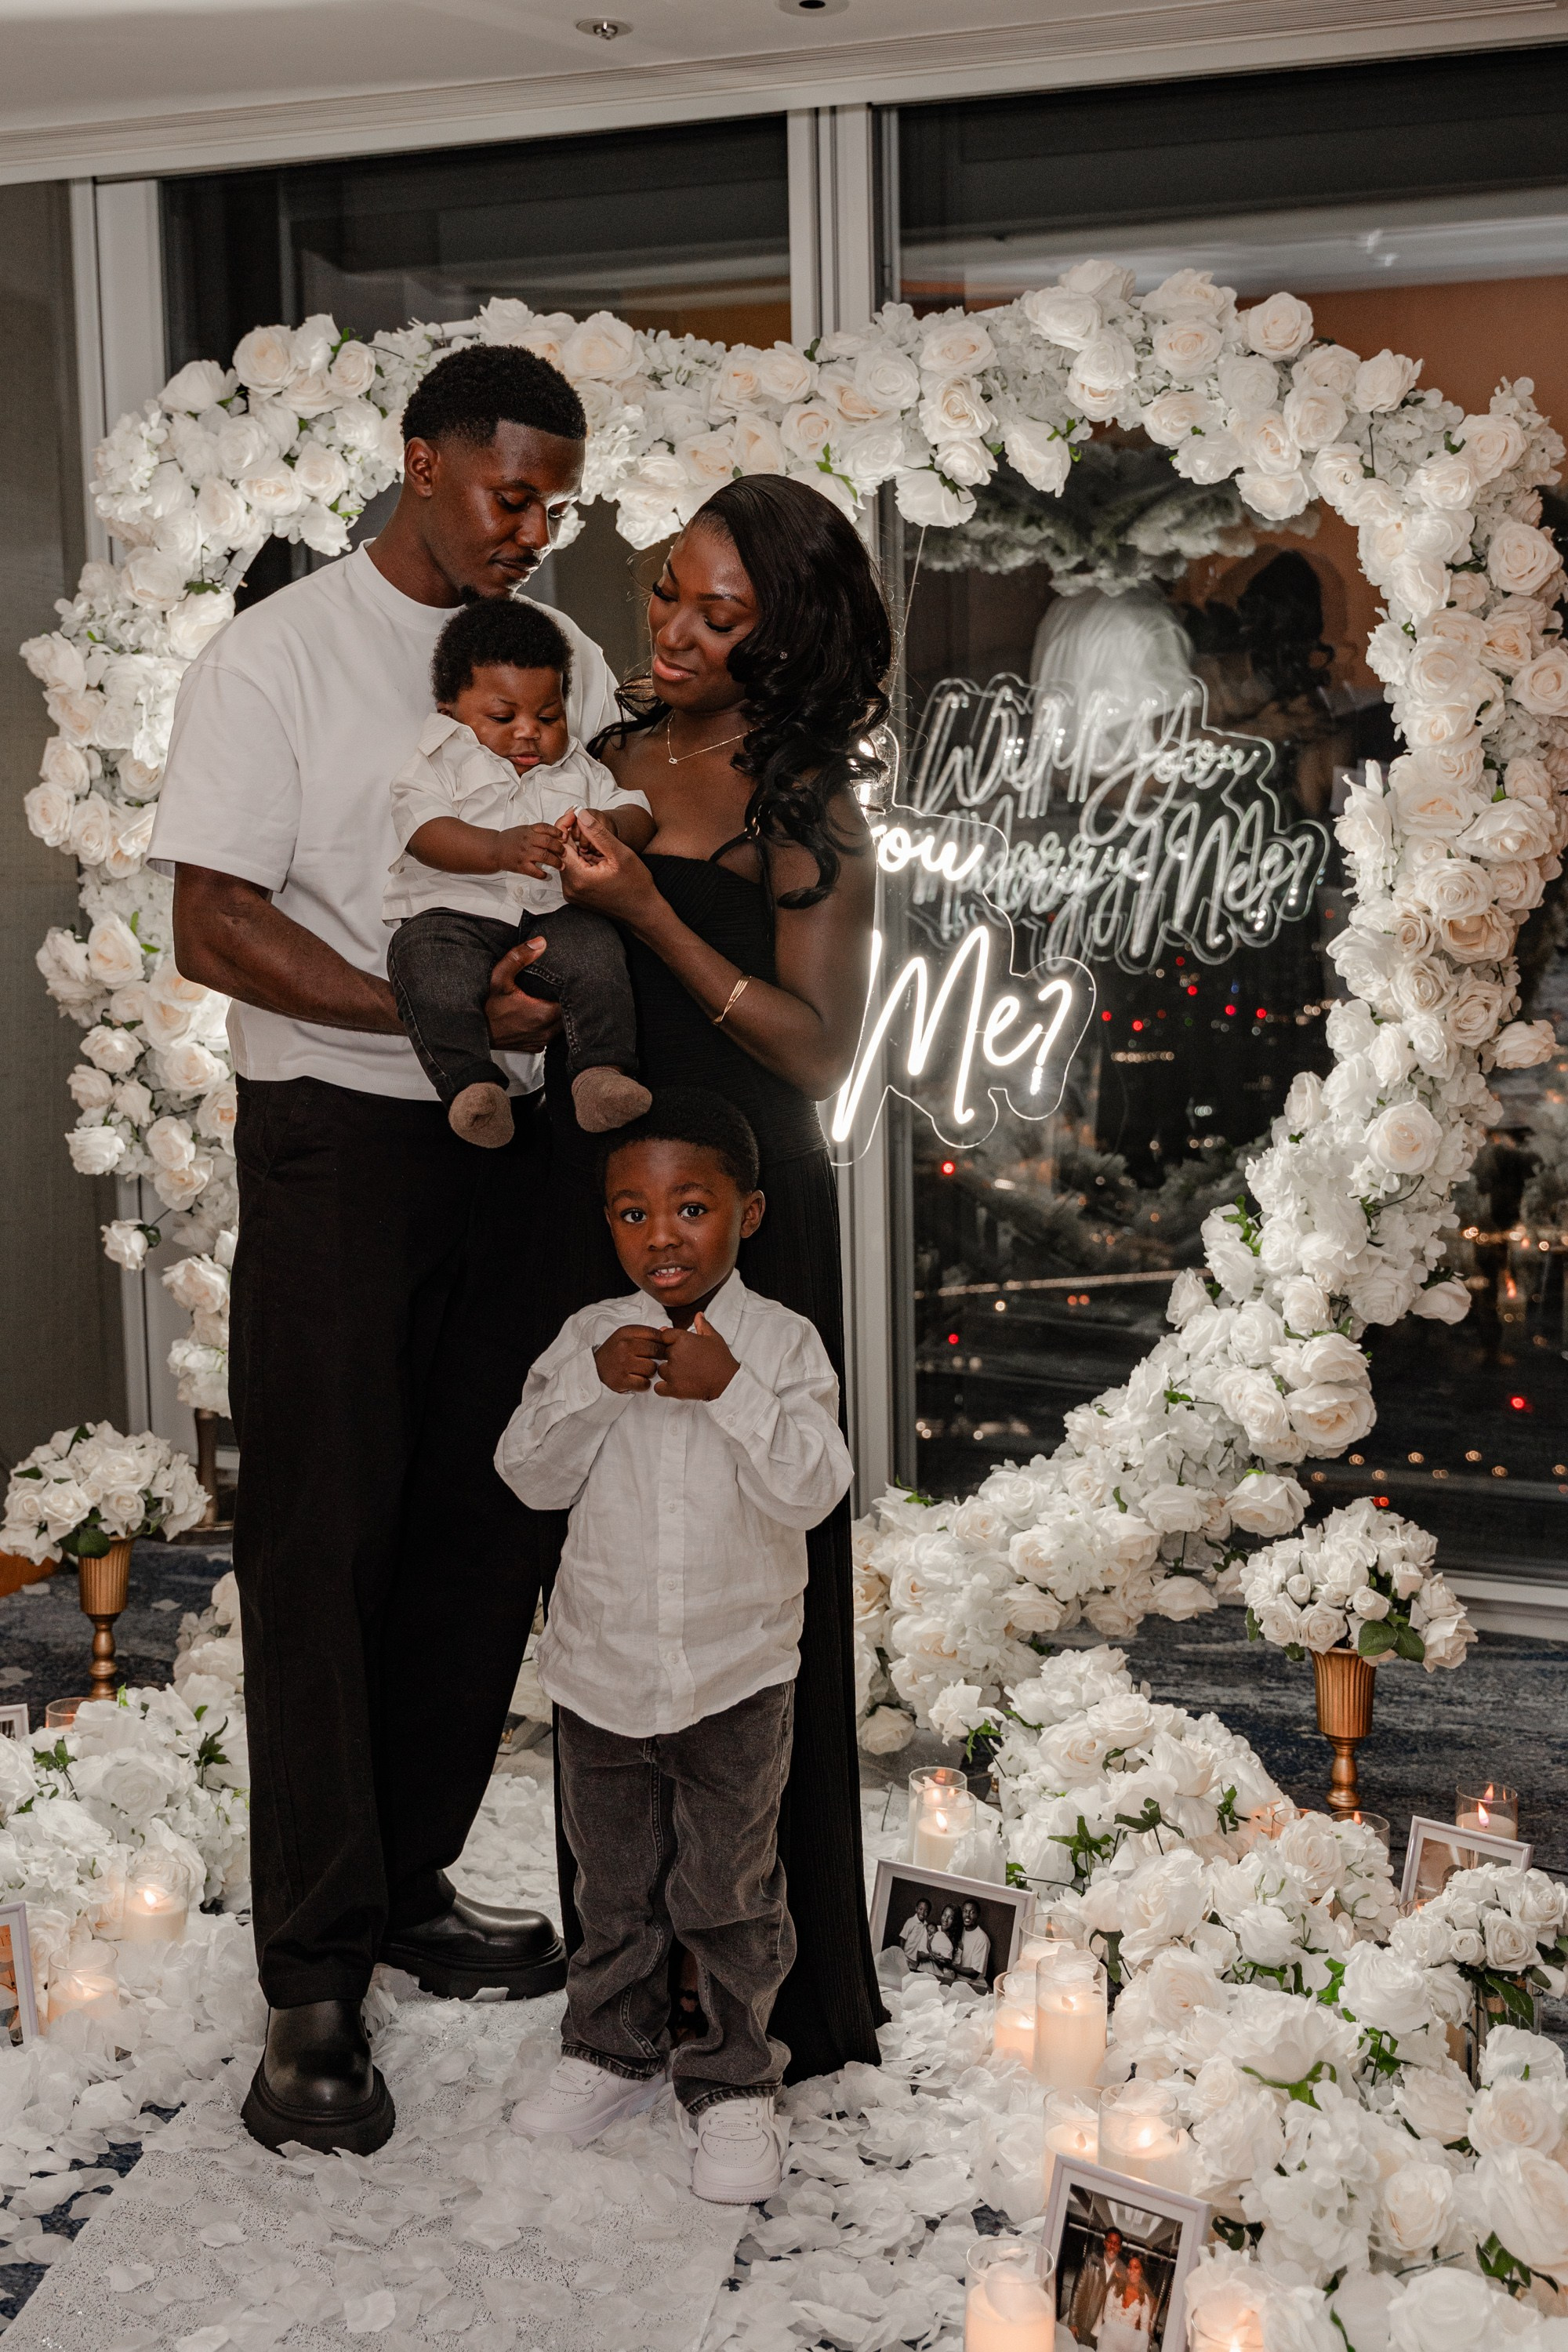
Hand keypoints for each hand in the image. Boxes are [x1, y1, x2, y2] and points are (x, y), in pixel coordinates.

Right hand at [484, 936, 561, 1051]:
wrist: (473, 1032)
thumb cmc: (486, 1008)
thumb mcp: (499, 978)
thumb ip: (519, 958)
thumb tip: (539, 943)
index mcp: (542, 1014)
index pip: (570, 1001)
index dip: (570, 990)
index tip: (564, 981)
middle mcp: (545, 1031)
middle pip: (568, 1014)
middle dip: (566, 1001)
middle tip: (558, 988)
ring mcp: (540, 1041)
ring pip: (561, 1026)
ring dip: (559, 1014)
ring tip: (551, 999)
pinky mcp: (534, 1047)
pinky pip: (551, 1035)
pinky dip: (550, 1026)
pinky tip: (541, 1014)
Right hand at [497, 823, 565, 879]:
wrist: (494, 849)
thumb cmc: (510, 839)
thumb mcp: (524, 829)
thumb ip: (538, 831)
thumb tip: (556, 834)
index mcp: (528, 830)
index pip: (546, 828)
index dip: (557, 832)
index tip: (564, 837)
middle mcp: (527, 841)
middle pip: (548, 842)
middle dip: (560, 848)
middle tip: (564, 853)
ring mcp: (524, 853)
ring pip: (545, 857)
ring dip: (556, 862)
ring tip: (561, 866)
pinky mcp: (521, 866)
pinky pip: (535, 871)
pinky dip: (543, 874)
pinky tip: (546, 875)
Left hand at [560, 807, 657, 920]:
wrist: (643, 911)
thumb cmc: (636, 885)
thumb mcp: (620, 854)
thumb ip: (598, 833)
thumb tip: (581, 814)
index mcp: (579, 878)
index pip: (561, 844)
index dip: (566, 826)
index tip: (575, 814)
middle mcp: (570, 888)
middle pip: (562, 853)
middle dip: (574, 837)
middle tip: (588, 825)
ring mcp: (572, 894)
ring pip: (568, 862)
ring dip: (579, 850)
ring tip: (599, 847)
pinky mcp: (576, 896)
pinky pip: (573, 872)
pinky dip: (582, 861)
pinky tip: (598, 859)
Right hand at [594, 1324, 667, 1393]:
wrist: (594, 1370)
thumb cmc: (615, 1352)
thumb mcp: (626, 1338)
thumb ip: (647, 1334)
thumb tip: (667, 1330)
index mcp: (626, 1332)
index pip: (656, 1334)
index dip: (662, 1343)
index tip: (660, 1348)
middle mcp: (624, 1346)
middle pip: (656, 1350)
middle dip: (659, 1357)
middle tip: (653, 1360)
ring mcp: (622, 1363)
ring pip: (652, 1368)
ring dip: (651, 1372)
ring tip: (642, 1371)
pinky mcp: (621, 1380)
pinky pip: (645, 1383)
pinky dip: (644, 1384)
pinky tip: (637, 1380)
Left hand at [654, 1312, 737, 1400]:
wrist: (727, 1382)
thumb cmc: (721, 1359)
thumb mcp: (714, 1337)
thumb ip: (703, 1325)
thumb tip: (698, 1315)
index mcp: (682, 1339)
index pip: (664, 1335)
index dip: (669, 1341)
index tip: (677, 1347)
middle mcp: (674, 1353)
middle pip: (661, 1353)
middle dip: (670, 1357)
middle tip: (685, 1362)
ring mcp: (672, 1372)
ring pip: (660, 1370)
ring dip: (668, 1372)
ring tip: (684, 1375)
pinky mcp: (673, 1388)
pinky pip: (658, 1388)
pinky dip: (664, 1388)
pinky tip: (675, 1386)